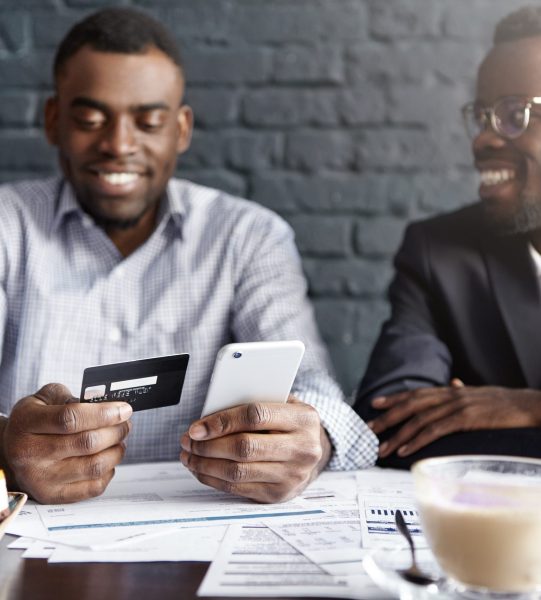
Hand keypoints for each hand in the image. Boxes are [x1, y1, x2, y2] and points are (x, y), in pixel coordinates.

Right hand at [2, 383, 131, 503]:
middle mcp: (30, 453)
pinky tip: (107, 459)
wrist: (11, 450)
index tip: (124, 409)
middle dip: (116, 430)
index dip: (104, 413)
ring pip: (94, 467)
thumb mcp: (45, 398)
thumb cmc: (34, 421)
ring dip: (116, 451)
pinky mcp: (52, 495)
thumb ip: (72, 396)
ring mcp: (41, 478)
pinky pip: (93, 487)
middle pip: (87, 443)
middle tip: (125, 423)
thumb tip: (105, 404)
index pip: (71, 419)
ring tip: (119, 440)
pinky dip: (109, 471)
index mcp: (27, 423)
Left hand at [180, 397, 331, 502]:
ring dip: (206, 464)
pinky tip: (201, 468)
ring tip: (189, 455)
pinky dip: (213, 479)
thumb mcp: (282, 403)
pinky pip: (238, 488)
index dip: (222, 421)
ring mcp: (292, 475)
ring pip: (238, 471)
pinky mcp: (279, 494)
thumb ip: (254, 402)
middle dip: (208, 445)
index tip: (197, 427)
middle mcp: (303, 449)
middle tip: (189, 441)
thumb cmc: (289, 422)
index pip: (255, 416)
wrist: (314, 451)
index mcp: (303, 419)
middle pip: (244, 448)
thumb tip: (210, 414)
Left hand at [368, 384, 540, 457]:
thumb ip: (462, 391)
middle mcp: (449, 395)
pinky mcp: (465, 419)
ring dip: (397, 434)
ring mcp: (456, 406)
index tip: (375, 404)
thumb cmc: (505, 403)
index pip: (416, 393)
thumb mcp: (479, 395)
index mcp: (450, 391)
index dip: (394, 398)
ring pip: (418, 420)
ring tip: (382, 447)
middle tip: (369, 428)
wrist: (528, 405)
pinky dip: (417, 440)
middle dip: (387, 417)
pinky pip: (435, 430)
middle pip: (410, 405)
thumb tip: (453, 383)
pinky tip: (404, 450)